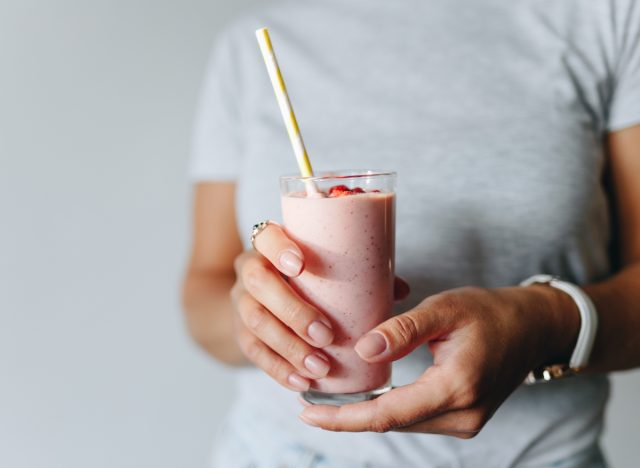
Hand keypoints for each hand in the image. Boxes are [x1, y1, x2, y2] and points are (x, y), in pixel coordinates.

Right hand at [231, 223, 411, 391]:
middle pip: (258, 283)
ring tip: (321, 367)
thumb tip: (399, 289)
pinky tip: (302, 382)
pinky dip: (279, 369)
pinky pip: (253, 352)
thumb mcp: (326, 270)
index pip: (266, 237)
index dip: (279, 249)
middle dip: (292, 311)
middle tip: (326, 335)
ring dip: (290, 347)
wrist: (263, 300)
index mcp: (269, 246)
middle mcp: (250, 270)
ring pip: (255, 322)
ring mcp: (241, 302)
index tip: (300, 266)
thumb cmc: (307, 279)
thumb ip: (359, 274)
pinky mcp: (240, 333)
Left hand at [299, 286, 578, 436]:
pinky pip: (416, 419)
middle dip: (347, 417)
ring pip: (402, 423)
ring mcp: (466, 422)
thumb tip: (363, 350)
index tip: (308, 412)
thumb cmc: (490, 312)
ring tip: (328, 399)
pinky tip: (364, 399)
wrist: (532, 328)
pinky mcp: (463, 419)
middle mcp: (463, 415)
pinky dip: (387, 411)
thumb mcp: (446, 309)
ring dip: (365, 415)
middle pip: (391, 423)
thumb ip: (404, 330)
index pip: (388, 414)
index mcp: (457, 387)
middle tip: (307, 400)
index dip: (344, 417)